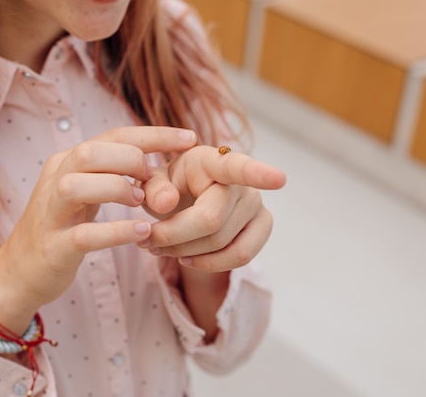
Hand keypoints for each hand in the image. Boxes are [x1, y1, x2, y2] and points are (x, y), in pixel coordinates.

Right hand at [0, 127, 196, 333]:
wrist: (21, 272)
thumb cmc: (62, 228)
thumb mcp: (84, 194)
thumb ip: (112, 175)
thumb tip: (155, 163)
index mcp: (66, 162)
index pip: (113, 135)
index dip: (154, 135)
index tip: (190, 138)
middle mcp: (55, 180)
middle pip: (89, 152)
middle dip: (131, 160)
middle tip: (153, 179)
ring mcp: (51, 214)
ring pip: (76, 186)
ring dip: (116, 189)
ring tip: (140, 202)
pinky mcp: (54, 247)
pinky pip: (84, 235)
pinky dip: (116, 231)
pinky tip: (143, 231)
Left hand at [138, 145, 285, 271]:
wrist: (186, 199)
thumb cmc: (169, 187)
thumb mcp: (150, 183)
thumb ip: (153, 188)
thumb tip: (167, 203)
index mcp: (213, 161)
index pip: (236, 167)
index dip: (258, 173)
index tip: (279, 179)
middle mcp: (241, 181)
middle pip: (210, 221)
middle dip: (172, 236)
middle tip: (145, 240)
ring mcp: (257, 204)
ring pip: (221, 244)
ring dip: (184, 253)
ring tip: (158, 248)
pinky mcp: (263, 226)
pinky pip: (240, 257)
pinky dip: (208, 264)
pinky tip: (187, 259)